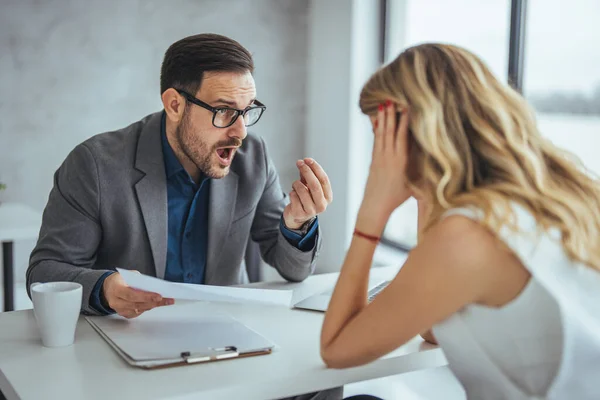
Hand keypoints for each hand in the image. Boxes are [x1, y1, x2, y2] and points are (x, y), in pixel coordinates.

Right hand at [102, 272, 173, 318]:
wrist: (107, 288)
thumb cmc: (119, 280)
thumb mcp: (128, 275)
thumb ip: (139, 280)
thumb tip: (152, 286)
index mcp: (116, 289)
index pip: (131, 294)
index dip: (145, 296)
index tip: (158, 296)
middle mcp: (116, 301)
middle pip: (136, 304)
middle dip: (153, 302)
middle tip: (167, 299)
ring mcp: (119, 309)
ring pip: (139, 310)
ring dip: (153, 305)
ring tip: (166, 301)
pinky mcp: (123, 314)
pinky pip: (137, 313)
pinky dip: (147, 308)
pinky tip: (156, 304)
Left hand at [283, 158, 332, 228]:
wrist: (297, 217)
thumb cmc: (305, 199)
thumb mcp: (309, 187)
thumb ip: (308, 176)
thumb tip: (304, 162)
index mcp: (328, 197)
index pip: (324, 180)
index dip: (316, 168)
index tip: (307, 160)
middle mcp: (322, 205)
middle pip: (315, 184)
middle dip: (306, 171)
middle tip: (299, 163)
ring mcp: (311, 211)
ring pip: (302, 190)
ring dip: (296, 183)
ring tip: (295, 185)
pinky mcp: (299, 214)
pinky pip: (293, 197)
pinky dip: (292, 192)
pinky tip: (293, 195)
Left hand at [360, 101, 411, 221]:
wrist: (375, 205)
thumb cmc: (397, 198)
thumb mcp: (414, 185)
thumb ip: (423, 173)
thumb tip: (439, 165)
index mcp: (400, 161)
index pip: (402, 137)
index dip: (404, 122)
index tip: (406, 108)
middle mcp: (389, 157)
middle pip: (390, 132)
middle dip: (391, 115)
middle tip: (391, 99)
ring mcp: (379, 158)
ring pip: (381, 134)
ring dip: (382, 119)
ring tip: (382, 104)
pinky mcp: (373, 160)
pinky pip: (375, 141)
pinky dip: (376, 130)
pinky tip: (375, 121)